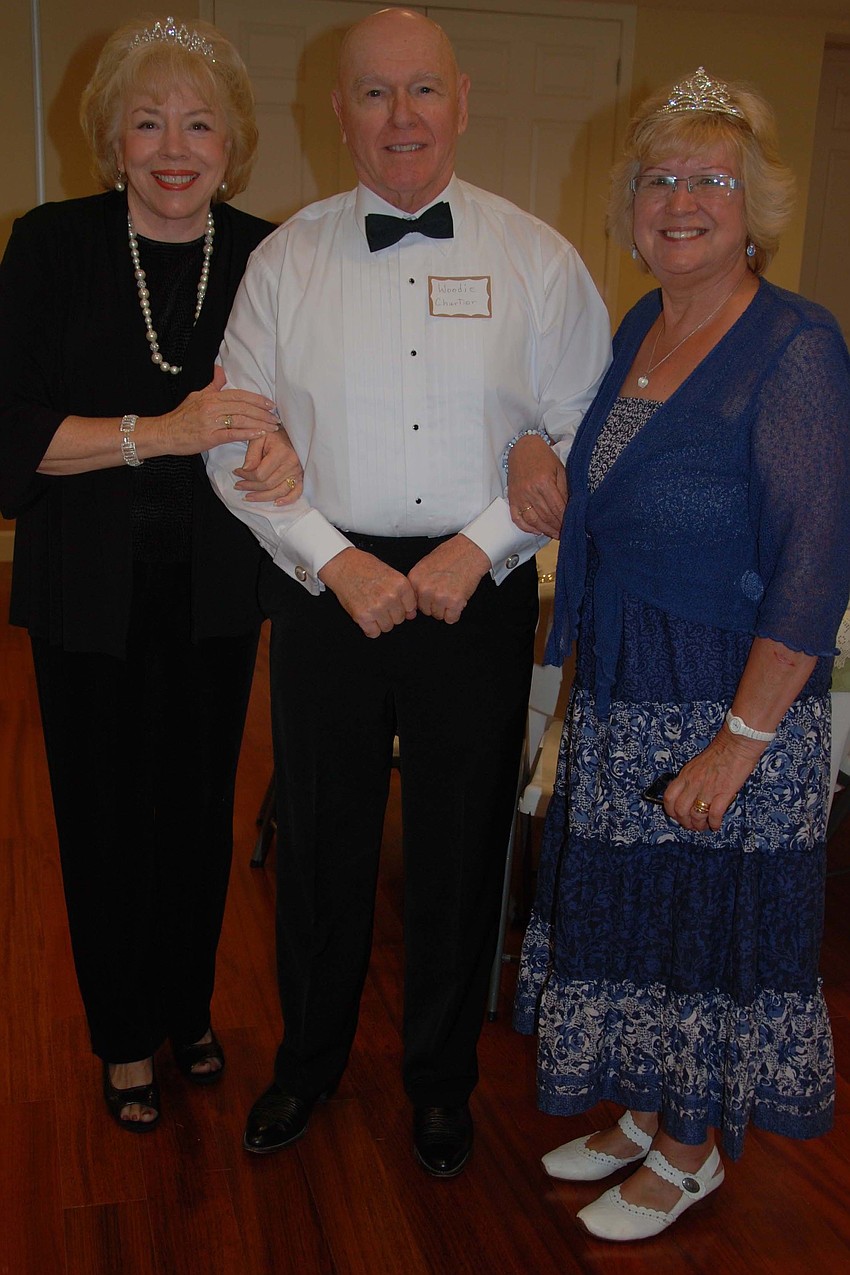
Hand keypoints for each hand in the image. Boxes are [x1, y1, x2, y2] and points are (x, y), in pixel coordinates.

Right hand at [153, 365, 278, 455]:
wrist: (165, 433)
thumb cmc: (182, 417)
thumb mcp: (197, 396)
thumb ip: (213, 385)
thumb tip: (220, 369)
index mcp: (211, 396)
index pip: (239, 395)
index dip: (257, 399)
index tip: (271, 404)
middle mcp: (212, 407)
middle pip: (243, 407)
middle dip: (263, 412)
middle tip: (276, 417)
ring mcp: (211, 422)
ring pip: (241, 419)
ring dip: (260, 423)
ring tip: (272, 427)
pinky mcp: (210, 437)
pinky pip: (233, 434)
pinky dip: (248, 433)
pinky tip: (260, 434)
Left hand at [234, 428, 302, 503]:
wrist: (289, 434)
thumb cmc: (272, 435)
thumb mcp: (258, 438)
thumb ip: (251, 454)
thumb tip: (245, 470)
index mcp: (281, 453)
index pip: (260, 473)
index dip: (246, 476)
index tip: (237, 472)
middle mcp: (291, 464)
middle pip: (268, 484)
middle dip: (250, 487)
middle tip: (238, 485)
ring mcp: (297, 472)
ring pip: (279, 491)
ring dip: (262, 497)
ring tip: (248, 496)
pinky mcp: (301, 477)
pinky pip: (296, 492)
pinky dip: (287, 500)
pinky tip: (276, 503)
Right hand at [318, 547, 416, 637]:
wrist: (342, 565)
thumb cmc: (364, 567)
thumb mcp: (390, 574)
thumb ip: (403, 594)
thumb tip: (411, 614)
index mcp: (401, 585)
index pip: (411, 608)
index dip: (401, 607)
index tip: (393, 603)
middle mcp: (391, 596)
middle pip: (399, 619)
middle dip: (390, 614)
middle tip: (379, 603)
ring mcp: (377, 607)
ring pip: (387, 627)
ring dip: (379, 622)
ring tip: (371, 608)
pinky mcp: (363, 616)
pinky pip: (373, 633)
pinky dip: (369, 628)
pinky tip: (365, 616)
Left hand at [407, 534, 489, 623]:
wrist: (470, 551)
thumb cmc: (451, 554)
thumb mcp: (425, 564)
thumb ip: (419, 582)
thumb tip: (416, 597)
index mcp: (415, 579)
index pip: (414, 601)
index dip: (425, 600)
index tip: (430, 597)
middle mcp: (425, 589)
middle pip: (426, 611)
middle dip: (436, 605)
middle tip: (445, 592)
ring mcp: (439, 596)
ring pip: (438, 615)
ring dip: (446, 609)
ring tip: (452, 593)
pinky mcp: (454, 602)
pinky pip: (451, 618)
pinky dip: (456, 613)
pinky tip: (458, 600)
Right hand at [507, 434, 567, 538]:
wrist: (523, 448)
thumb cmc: (543, 458)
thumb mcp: (559, 469)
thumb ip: (564, 489)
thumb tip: (569, 509)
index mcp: (544, 482)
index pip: (557, 508)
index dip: (564, 520)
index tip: (571, 526)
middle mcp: (530, 491)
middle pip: (546, 516)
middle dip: (557, 527)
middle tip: (565, 534)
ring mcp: (519, 496)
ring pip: (533, 521)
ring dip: (545, 530)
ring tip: (554, 535)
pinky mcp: (512, 499)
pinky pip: (517, 519)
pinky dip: (527, 528)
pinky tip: (537, 531)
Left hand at [663, 730, 765, 830]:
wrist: (737, 743)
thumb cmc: (721, 751)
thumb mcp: (697, 764)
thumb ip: (691, 778)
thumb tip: (689, 794)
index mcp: (686, 774)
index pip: (669, 797)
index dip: (671, 810)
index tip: (676, 816)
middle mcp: (694, 782)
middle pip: (680, 810)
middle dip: (684, 822)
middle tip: (691, 825)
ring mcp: (708, 788)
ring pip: (696, 815)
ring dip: (699, 825)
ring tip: (704, 827)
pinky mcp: (723, 793)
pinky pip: (715, 814)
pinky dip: (714, 823)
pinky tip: (716, 825)